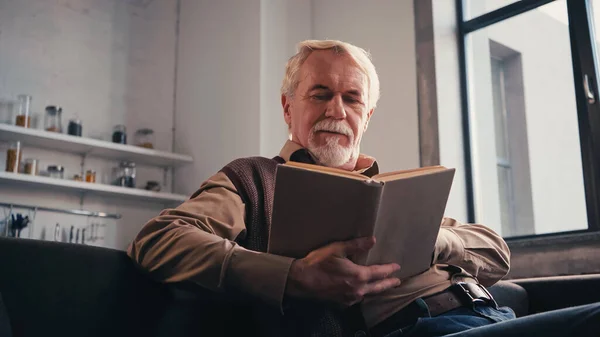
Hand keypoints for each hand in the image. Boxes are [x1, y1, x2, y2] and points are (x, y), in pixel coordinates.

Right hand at [285, 236, 400, 306]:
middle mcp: (358, 289)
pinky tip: (363, 292)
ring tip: (382, 286)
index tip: (397, 267)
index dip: (389, 269)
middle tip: (397, 281)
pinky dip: (364, 294)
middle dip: (389, 283)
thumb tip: (373, 240)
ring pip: (369, 294)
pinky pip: (358, 298)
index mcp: (359, 275)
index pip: (380, 272)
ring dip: (378, 289)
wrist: (301, 281)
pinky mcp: (341, 302)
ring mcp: (350, 298)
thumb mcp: (337, 248)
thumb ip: (356, 245)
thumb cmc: (318, 262)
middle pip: (378, 287)